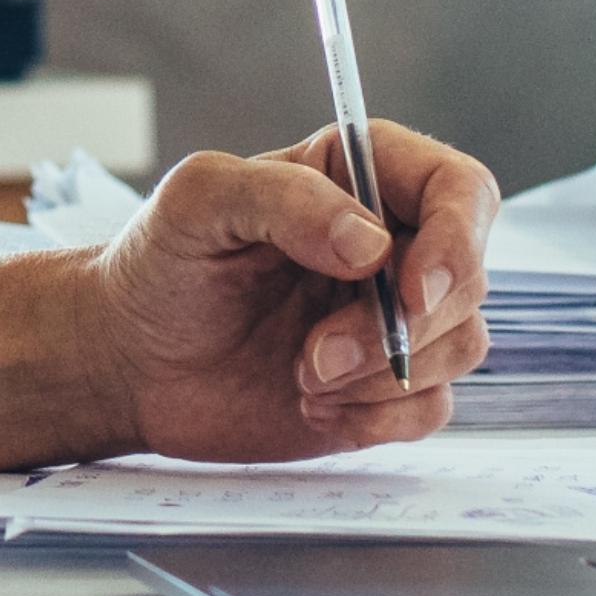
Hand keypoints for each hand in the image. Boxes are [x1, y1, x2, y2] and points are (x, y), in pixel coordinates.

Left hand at [78, 117, 496, 461]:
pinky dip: (380, 417)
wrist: (128, 362)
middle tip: (316, 354)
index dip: (458, 241)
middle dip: (401, 328)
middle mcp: (392, 245)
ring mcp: (392, 320)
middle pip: (467, 279)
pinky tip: (313, 406)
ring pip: (461, 345)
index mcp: (361, 178)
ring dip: (385, 374)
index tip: (412, 291)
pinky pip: (432, 408)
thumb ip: (284, 198)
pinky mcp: (383, 386)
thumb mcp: (198, 201)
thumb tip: (371, 244)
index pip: (460, 191)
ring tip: (302, 376)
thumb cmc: (158, 266)